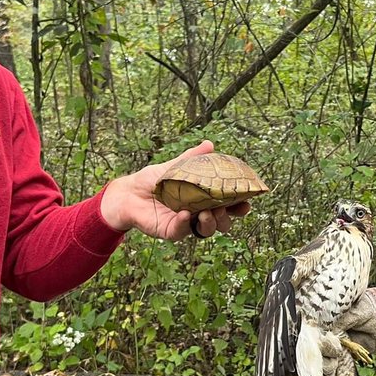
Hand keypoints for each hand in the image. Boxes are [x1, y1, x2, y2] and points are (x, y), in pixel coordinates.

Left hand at [99, 140, 249, 239]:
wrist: (128, 192)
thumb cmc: (152, 180)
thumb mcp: (174, 166)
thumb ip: (192, 158)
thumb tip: (210, 144)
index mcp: (203, 199)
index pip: (227, 205)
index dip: (239, 205)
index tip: (246, 201)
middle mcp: (198, 213)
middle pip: (222, 221)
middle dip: (228, 216)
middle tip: (226, 207)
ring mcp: (185, 224)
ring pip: (206, 230)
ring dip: (211, 223)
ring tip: (208, 213)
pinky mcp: (170, 231)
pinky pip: (182, 231)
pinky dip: (186, 223)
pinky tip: (186, 214)